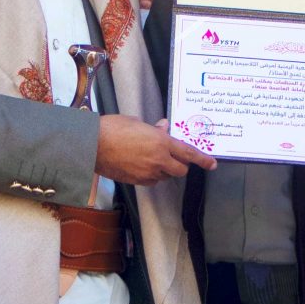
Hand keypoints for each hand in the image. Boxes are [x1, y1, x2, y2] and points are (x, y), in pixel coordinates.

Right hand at [96, 114, 215, 182]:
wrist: (92, 144)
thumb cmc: (112, 128)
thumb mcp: (136, 122)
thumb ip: (154, 129)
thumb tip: (163, 127)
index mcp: (161, 142)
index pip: (189, 153)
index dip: (203, 160)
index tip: (212, 164)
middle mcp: (158, 159)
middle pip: (180, 170)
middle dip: (179, 165)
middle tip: (172, 157)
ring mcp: (147, 172)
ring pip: (165, 176)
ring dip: (163, 169)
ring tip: (148, 157)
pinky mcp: (136, 181)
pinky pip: (151, 181)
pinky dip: (150, 175)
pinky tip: (139, 165)